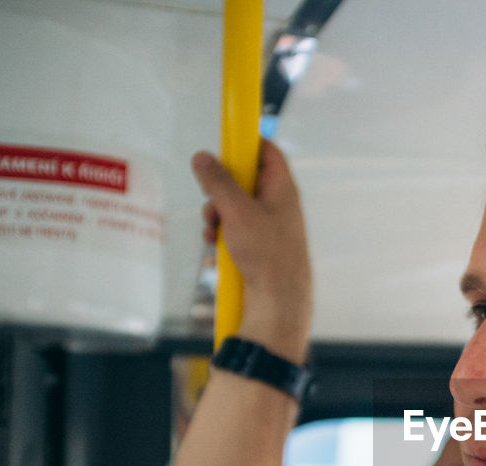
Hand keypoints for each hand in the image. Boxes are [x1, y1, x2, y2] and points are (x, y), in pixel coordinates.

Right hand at [193, 139, 312, 361]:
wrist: (279, 302)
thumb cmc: (268, 255)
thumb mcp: (237, 211)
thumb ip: (218, 182)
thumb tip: (203, 157)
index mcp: (282, 189)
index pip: (268, 152)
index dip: (246, 143)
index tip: (224, 142)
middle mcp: (279, 206)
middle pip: (245, 180)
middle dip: (221, 188)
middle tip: (212, 199)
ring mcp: (270, 227)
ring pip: (237, 207)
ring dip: (218, 214)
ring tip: (213, 228)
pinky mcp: (260, 247)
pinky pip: (236, 231)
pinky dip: (222, 234)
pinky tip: (215, 245)